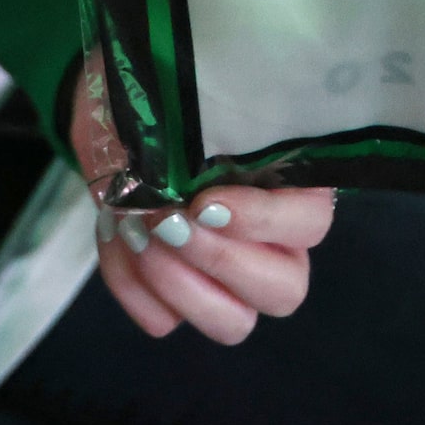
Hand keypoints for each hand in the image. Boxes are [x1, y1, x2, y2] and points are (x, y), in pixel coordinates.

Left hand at [70, 63, 334, 344]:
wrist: (117, 116)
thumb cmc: (169, 101)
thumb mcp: (193, 100)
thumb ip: (210, 130)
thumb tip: (195, 173)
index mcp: (291, 187)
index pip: (309, 224)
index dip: (262, 222)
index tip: (204, 202)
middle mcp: (273, 244)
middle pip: (283, 291)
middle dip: (217, 260)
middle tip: (167, 221)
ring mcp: (227, 281)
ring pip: (233, 323)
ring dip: (178, 285)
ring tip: (136, 232)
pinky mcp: (177, 299)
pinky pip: (164, 320)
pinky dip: (131, 284)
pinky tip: (115, 235)